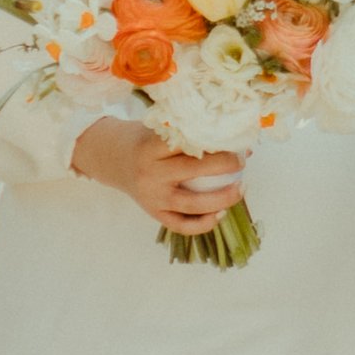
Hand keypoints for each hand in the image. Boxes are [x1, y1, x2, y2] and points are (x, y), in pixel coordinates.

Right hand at [72, 117, 248, 231]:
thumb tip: (239, 142)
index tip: (234, 140)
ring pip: (192, 204)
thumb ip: (190, 134)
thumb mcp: (159, 128)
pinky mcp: (154, 213)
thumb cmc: (144, 140)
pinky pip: (182, 225)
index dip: (215, 142)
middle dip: (224, 166)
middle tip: (242, 161)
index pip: (188, 143)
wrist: (113, 159)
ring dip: (222, 199)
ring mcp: (152, 197)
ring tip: (241, 189)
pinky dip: (203, 224)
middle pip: (193, 171)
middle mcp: (151, 173)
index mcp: (150, 147)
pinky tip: (220, 214)